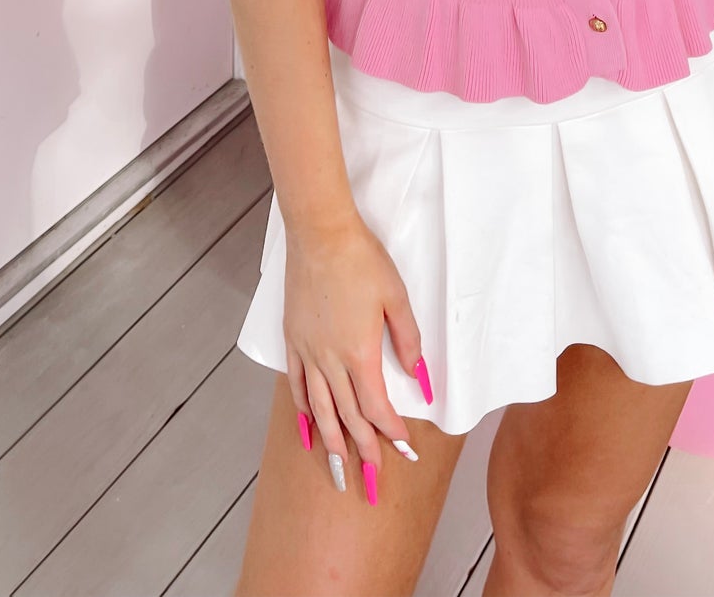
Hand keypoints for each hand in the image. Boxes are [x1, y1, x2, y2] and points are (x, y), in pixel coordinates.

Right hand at [283, 214, 425, 497]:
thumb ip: (409, 342)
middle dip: (362, 449)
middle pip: (347, 416)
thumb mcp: (397, 298)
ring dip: (330, 442)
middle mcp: (330, 360)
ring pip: (319, 409)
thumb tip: (419, 377)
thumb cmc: (363, 261)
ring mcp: (308, 351)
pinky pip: (298, 384)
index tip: (403, 450)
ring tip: (337, 469)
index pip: (377, 407)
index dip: (391, 432)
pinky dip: (304, 410)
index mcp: (360, 353)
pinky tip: (308, 426)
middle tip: (369, 478)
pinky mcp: (293, 338)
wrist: (321, 234)